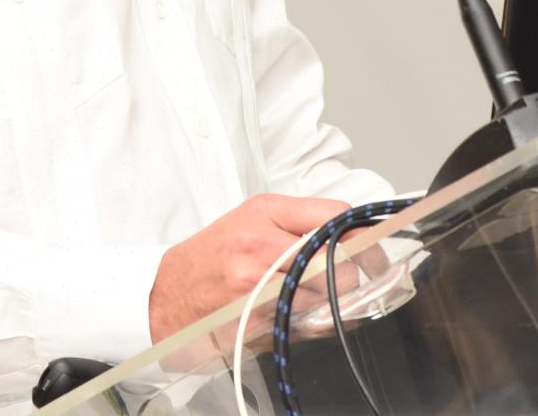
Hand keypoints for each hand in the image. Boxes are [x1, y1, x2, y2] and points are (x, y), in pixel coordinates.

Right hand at [147, 194, 347, 341]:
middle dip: (350, 275)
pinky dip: (312, 324)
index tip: (373, 251)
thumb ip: (301, 221)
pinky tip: (297, 316)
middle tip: (346, 280)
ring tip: (307, 298)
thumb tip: (354, 235)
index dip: (363, 237)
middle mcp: (261, 244)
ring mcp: (258, 285)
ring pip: (327, 297)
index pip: (337, 216)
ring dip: (330, 303)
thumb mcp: (251, 219)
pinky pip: (307, 325)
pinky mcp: (256, 320)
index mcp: (265, 211)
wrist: (164, 294)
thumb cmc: (210, 256)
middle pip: (339, 262)